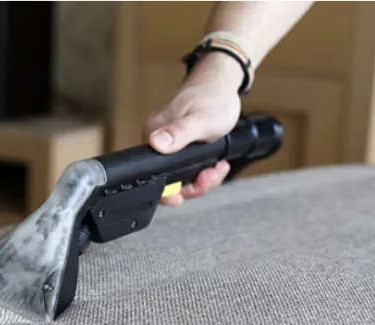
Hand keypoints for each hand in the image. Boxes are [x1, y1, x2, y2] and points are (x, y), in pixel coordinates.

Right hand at [144, 53, 243, 205]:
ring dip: (202, 179)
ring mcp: (167, 145)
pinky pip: (187, 169)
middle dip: (193, 185)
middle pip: (168, 181)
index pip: (152, 176)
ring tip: (217, 168)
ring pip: (181, 177)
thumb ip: (178, 133)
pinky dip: (203, 171)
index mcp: (153, 135)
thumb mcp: (200, 120)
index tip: (189, 191)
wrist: (222, 83)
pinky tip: (215, 164)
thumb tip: (155, 144)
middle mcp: (156, 141)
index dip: (171, 190)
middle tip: (211, 174)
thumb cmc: (212, 97)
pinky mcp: (178, 146)